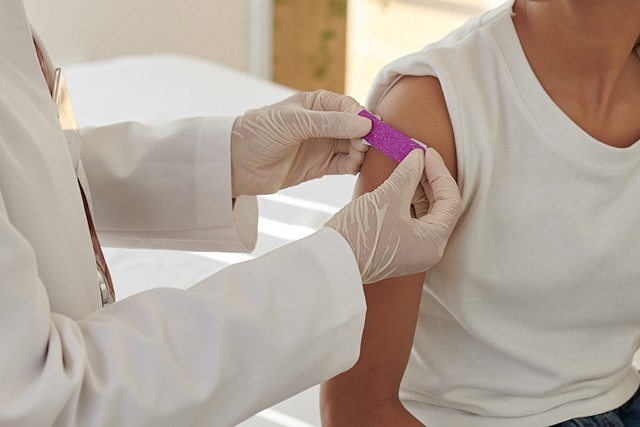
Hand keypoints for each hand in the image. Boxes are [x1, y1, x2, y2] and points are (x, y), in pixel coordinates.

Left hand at [230, 90, 371, 196]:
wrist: (237, 164)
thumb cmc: (260, 133)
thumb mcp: (294, 123)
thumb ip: (329, 123)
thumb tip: (364, 125)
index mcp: (317, 104)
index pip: (349, 107)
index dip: (362, 118)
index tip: (370, 131)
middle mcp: (324, 123)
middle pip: (356, 128)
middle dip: (365, 137)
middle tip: (363, 148)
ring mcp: (323, 145)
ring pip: (354, 147)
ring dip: (361, 152)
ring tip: (356, 159)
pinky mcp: (321, 166)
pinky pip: (346, 165)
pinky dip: (354, 166)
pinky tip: (354, 167)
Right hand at [325, 148, 460, 283]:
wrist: (331, 261)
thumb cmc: (359, 237)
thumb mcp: (387, 199)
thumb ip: (407, 174)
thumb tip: (418, 156)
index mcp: (432, 243)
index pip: (450, 201)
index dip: (440, 173)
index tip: (428, 153)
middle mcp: (427, 249)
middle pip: (441, 206)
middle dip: (430, 178)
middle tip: (419, 156)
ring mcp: (412, 249)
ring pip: (426, 211)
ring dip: (419, 187)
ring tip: (409, 165)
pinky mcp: (398, 246)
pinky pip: (412, 218)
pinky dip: (408, 198)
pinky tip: (400, 181)